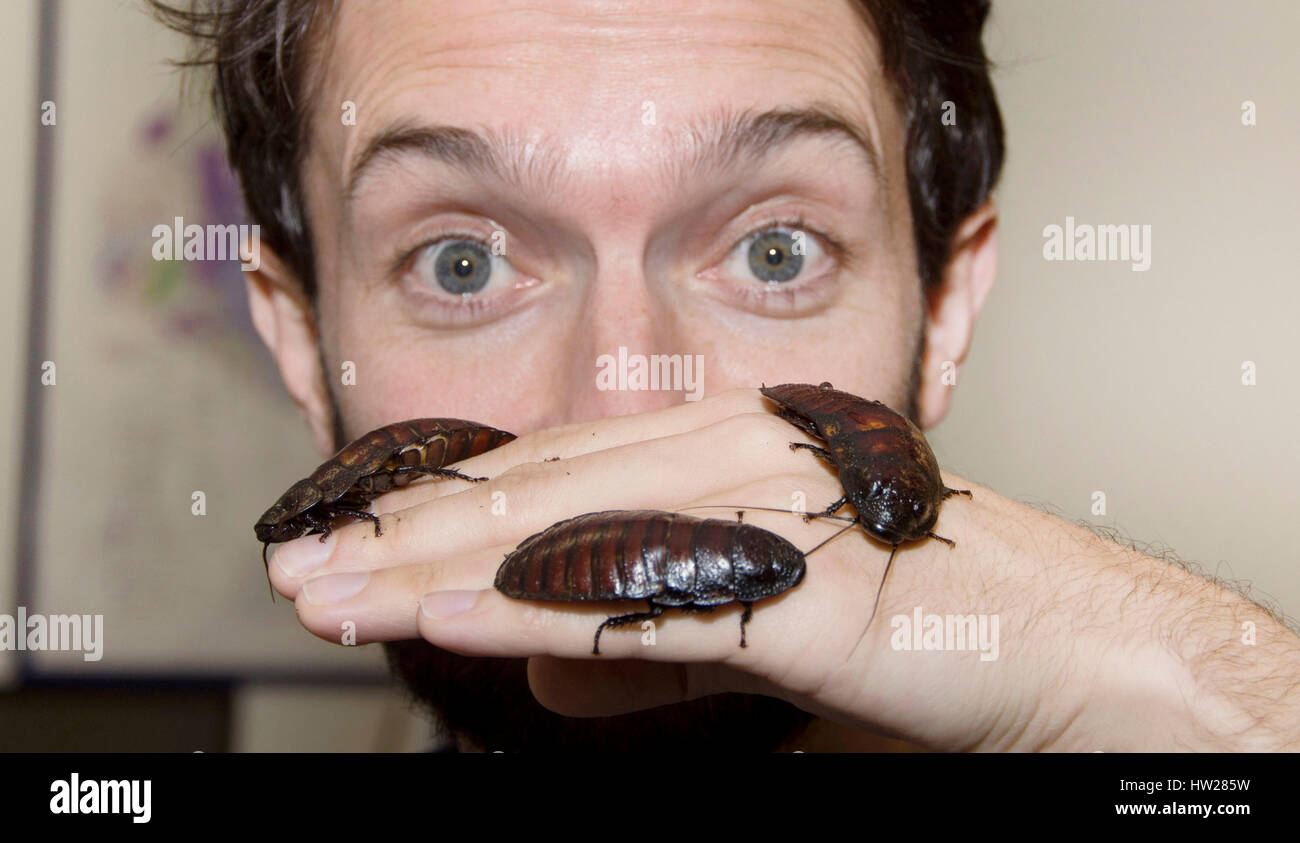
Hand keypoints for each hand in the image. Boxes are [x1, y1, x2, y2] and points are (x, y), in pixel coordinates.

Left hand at [265, 388, 1299, 750]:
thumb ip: (640, 646)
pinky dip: (537, 605)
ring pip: (568, 531)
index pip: (550, 473)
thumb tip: (525, 672)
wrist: (1058, 644)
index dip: (440, 505)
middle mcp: (732, 452)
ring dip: (440, 563)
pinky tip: (444, 614)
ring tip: (335, 592)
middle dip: (407, 530)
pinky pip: (645, 597)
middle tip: (303, 567)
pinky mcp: (798, 582)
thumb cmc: (917, 625)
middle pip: (537, 489)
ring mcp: (763, 508)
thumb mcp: (748, 634)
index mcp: (721, 449)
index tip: (350, 541)